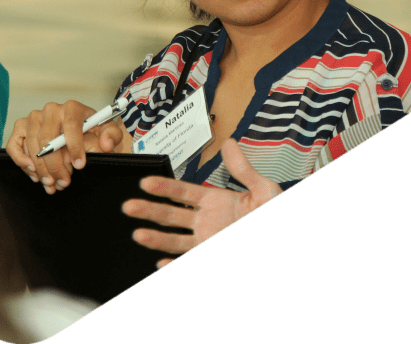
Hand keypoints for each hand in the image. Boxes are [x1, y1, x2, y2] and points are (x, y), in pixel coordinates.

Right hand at [6, 100, 131, 193]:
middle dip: (56, 165)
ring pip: (32, 144)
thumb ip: (112, 136)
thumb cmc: (93, 132)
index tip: (79, 166)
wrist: (79, 133)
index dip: (75, 147)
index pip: (71, 126)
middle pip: (48, 139)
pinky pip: (15, 143)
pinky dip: (20, 159)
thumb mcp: (108, 133)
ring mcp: (35, 117)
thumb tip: (105, 143)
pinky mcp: (22, 127)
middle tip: (63, 182)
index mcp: (73, 108)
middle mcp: (52, 109)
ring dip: (40, 168)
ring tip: (50, 183)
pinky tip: (32, 172)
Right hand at [122, 139, 282, 263]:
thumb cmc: (275, 217)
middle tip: (129, 206)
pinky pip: (186, 262)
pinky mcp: (209, 258)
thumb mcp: (263, 189)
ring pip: (174, 240)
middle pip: (171, 215)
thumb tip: (230, 144)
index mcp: (215, 201)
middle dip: (149, 210)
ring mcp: (207, 242)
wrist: (282, 241)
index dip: (164, 186)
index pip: (183, 191)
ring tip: (138, 234)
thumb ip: (243, 169)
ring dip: (155, 238)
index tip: (146, 181)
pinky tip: (160, 264)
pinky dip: (173, 265)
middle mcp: (206, 222)